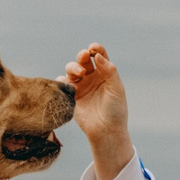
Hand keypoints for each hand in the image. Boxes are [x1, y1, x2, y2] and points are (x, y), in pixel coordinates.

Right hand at [64, 44, 134, 179]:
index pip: (99, 55)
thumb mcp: (117, 88)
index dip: (95, 49)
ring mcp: (81, 86)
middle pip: (82, 60)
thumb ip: (109, 71)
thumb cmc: (115, 110)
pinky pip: (62, 83)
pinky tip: (70, 85)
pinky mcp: (71, 96)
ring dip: (73, 67)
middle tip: (84, 57)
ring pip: (71, 69)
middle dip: (82, 56)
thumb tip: (97, 55)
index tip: (93, 48)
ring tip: (80, 74)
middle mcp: (92, 77)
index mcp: (105, 73)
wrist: (106, 131)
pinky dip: (63, 81)